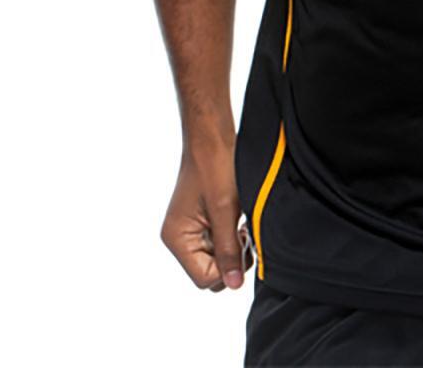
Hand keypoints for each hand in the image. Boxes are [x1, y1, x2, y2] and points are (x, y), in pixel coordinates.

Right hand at [160, 141, 253, 291]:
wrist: (213, 137)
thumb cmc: (216, 167)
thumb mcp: (225, 210)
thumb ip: (229, 249)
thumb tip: (234, 285)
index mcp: (177, 238)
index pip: (204, 278)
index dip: (228, 268)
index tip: (243, 243)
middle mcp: (180, 238)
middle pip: (209, 272)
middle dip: (231, 259)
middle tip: (244, 233)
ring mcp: (191, 230)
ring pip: (216, 258)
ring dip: (234, 247)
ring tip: (242, 224)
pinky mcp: (202, 221)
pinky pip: (218, 243)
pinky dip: (232, 237)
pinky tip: (239, 220)